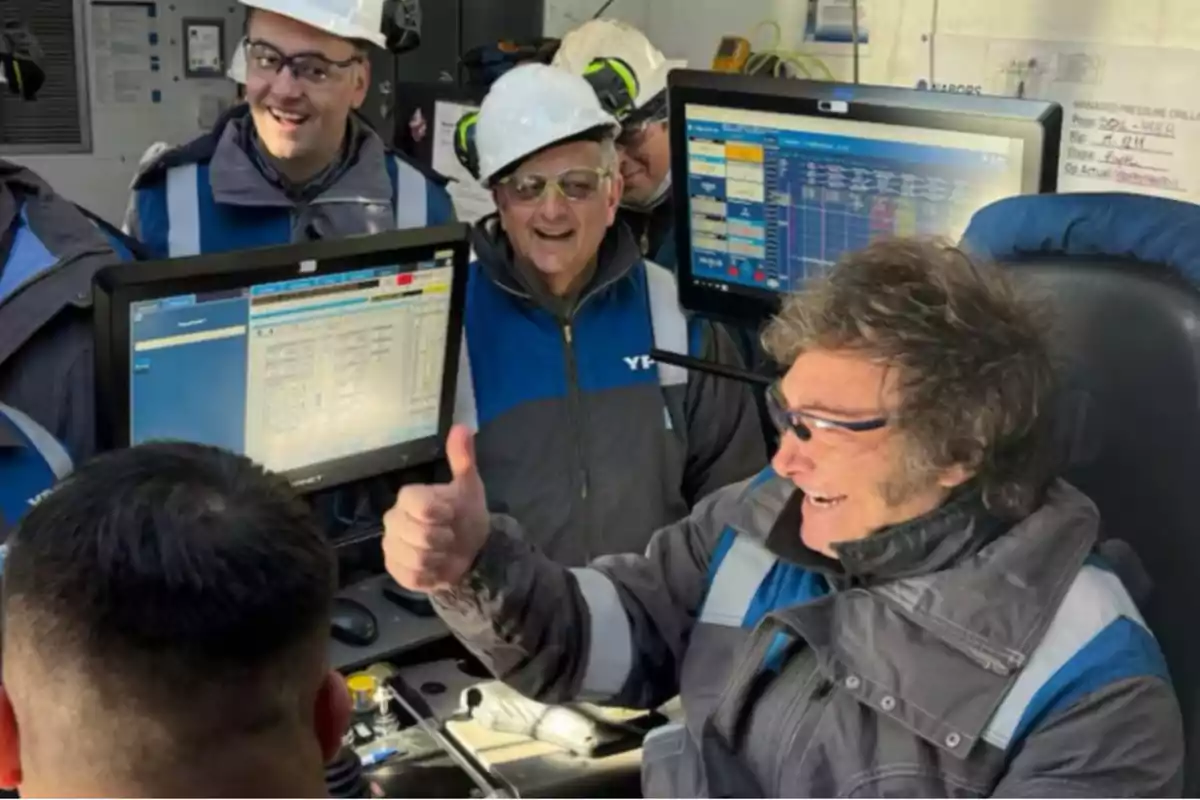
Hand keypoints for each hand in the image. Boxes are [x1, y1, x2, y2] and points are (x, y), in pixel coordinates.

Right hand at [383, 424, 490, 592]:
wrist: (469, 550)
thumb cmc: (465, 515)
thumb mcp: (469, 487)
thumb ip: (463, 459)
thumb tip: (462, 427)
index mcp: (409, 497)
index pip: (416, 502)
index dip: (439, 511)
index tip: (451, 513)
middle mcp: (393, 519)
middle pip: (417, 533)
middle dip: (442, 537)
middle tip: (449, 535)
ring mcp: (391, 546)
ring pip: (415, 557)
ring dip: (439, 557)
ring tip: (443, 551)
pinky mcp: (394, 570)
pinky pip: (411, 576)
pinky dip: (431, 575)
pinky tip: (436, 567)